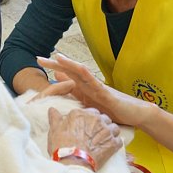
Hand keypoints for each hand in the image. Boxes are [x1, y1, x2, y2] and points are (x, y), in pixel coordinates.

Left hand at [37, 54, 154, 128]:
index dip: (52, 73)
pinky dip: (85, 73)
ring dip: (68, 64)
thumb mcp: (91, 107)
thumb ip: (78, 100)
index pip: (65, 78)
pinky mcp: (106, 92)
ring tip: (56, 57)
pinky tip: (77, 67)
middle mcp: (89, 85)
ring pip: (81, 72)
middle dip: (54, 64)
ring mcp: (97, 87)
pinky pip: (94, 81)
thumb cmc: (113, 111)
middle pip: (70, 71)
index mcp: (84, 90)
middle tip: (38, 58)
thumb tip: (64, 96)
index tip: (38, 66)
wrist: (135, 115)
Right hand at [48, 107, 122, 170]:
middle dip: (100, 124)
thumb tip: (52, 110)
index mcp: (80, 114)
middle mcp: (95, 118)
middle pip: (103, 118)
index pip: (89, 112)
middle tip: (94, 134)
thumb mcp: (54, 130)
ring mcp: (106, 130)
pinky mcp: (113, 143)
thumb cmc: (62, 147)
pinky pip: (118, 140)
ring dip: (110, 132)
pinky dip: (115, 143)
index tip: (85, 127)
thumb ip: (55, 118)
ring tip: (103, 140)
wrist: (73, 163)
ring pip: (113, 127)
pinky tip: (109, 148)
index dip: (88, 120)